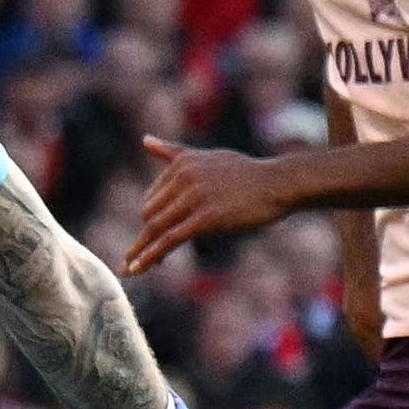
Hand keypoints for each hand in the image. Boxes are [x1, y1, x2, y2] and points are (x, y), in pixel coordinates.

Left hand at [129, 138, 299, 273]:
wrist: (279, 183)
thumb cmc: (248, 173)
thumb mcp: (208, 157)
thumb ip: (174, 152)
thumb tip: (144, 140)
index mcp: (182, 164)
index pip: (153, 198)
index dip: (150, 220)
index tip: (150, 239)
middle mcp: (184, 178)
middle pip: (151, 214)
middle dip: (145, 238)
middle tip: (140, 259)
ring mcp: (194, 197)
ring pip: (156, 228)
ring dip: (140, 251)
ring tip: (129, 269)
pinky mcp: (205, 218)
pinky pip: (169, 240)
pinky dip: (150, 255)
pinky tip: (139, 268)